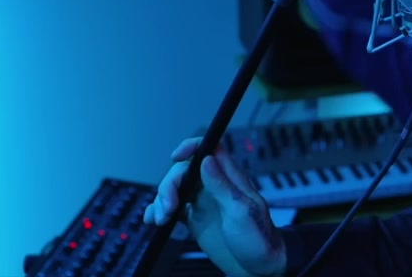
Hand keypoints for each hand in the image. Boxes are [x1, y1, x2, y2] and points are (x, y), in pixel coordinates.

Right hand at [142, 138, 286, 276]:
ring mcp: (205, 202)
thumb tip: (207, 159)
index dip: (192, 147)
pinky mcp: (196, 219)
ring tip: (161, 218)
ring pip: (176, 189)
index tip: (176, 156)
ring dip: (162, 200)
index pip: (211, 150)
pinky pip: (173, 209)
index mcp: (231, 179)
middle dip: (170, 185)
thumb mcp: (241, 211)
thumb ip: (223, 186)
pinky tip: (153, 219)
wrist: (258, 267)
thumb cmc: (258, 239)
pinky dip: (159, 211)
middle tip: (168, 207)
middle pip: (185, 171)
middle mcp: (216, 187)